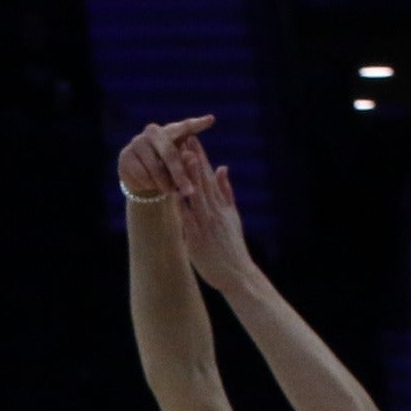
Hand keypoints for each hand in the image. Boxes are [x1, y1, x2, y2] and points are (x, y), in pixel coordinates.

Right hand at [116, 115, 212, 203]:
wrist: (143, 180)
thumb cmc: (168, 171)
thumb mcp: (181, 168)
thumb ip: (187, 162)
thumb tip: (191, 157)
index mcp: (171, 130)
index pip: (185, 127)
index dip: (197, 124)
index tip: (211, 120)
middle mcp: (152, 131)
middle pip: (170, 153)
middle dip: (180, 175)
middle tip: (190, 192)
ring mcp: (137, 142)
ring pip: (155, 168)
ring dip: (164, 184)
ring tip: (169, 191)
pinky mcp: (125, 155)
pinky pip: (141, 175)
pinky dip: (149, 184)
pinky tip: (150, 185)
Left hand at [165, 132, 257, 287]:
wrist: (237, 273)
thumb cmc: (232, 246)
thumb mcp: (233, 215)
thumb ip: (227, 191)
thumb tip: (223, 167)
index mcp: (222, 205)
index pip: (210, 176)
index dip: (201, 157)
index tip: (192, 139)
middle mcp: (215, 211)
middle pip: (203, 180)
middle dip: (193, 158)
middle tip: (184, 137)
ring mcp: (207, 223)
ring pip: (196, 195)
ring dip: (188, 175)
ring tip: (181, 156)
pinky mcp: (198, 238)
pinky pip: (188, 218)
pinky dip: (181, 204)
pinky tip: (173, 192)